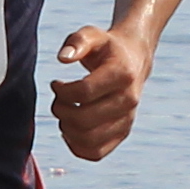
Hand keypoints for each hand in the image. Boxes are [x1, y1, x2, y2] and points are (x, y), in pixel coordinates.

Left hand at [49, 22, 154, 158]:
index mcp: (122, 74)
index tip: (56, 83)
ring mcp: (127, 120)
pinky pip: (96, 153)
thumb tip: (62, 58)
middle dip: (61, 111)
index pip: (84, 93)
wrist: (133, 60)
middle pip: (84, 120)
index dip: (62, 91)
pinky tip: (71, 129)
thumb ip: (76, 41)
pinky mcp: (122, 134)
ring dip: (67, 129)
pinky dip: (76, 146)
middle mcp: (128, 100)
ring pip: (89, 140)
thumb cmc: (107, 47)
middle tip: (58, 100)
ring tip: (65, 114)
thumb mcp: (92, 34)